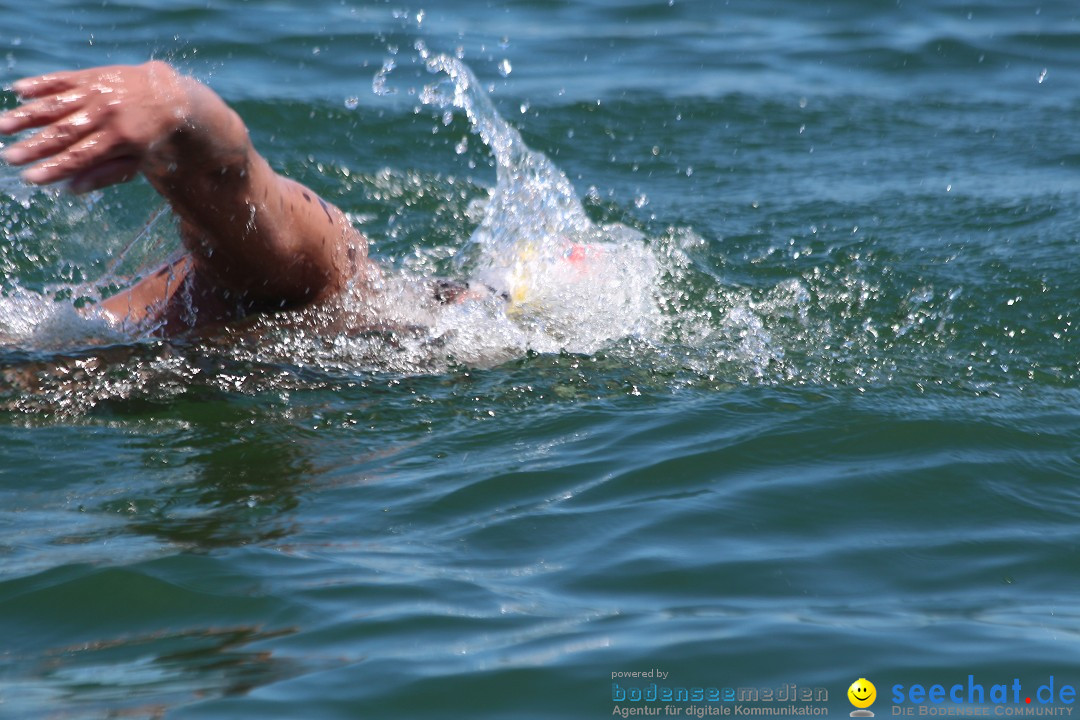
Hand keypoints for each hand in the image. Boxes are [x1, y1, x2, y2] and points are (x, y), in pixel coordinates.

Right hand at [0, 61, 186, 192]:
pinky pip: (62, 80)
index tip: (31, 178)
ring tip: (2, 127)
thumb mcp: (136, 162)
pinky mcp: (91, 77)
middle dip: (35, 147)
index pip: (81, 157)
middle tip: (9, 158)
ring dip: (27, 116)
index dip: (55, 168)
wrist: (169, 97)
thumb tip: (70, 189)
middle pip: (64, 133)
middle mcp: (106, 114)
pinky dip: (40, 84)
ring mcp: (97, 93)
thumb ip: (105, 175)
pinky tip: (18, 91)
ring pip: (57, 105)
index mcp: (119, 139)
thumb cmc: (149, 138)